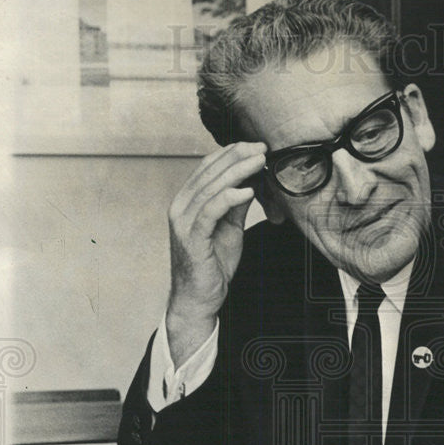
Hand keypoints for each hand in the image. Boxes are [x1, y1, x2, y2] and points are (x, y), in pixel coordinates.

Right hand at [166, 141, 266, 365]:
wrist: (200, 297)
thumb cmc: (213, 264)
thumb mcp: (230, 228)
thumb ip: (236, 205)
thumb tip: (252, 181)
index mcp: (188, 200)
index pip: (208, 167)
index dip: (232, 153)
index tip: (257, 146)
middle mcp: (181, 206)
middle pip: (210, 172)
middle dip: (238, 156)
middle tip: (262, 148)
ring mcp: (183, 222)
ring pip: (211, 187)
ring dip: (238, 172)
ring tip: (260, 162)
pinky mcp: (191, 238)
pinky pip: (210, 211)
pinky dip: (229, 198)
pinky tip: (247, 191)